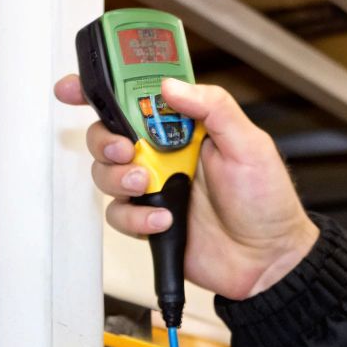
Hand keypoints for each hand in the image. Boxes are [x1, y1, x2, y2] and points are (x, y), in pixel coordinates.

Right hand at [57, 75, 319, 299]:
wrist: (270, 260)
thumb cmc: (267, 202)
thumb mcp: (250, 145)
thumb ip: (214, 107)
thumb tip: (171, 86)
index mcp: (186, 128)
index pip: (139, 98)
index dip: (103, 88)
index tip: (76, 87)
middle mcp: (164, 154)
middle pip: (109, 134)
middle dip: (105, 138)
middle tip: (124, 148)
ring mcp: (155, 188)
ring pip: (106, 174)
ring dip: (117, 177)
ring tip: (147, 184)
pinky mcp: (149, 222)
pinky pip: (120, 215)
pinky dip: (136, 218)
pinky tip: (164, 221)